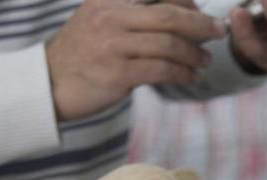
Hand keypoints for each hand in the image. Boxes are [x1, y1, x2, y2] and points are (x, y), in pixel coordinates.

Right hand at [46, 0, 223, 121]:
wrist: (47, 85)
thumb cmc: (81, 55)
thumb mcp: (98, 20)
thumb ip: (131, 14)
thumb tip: (179, 14)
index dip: (186, 1)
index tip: (200, 12)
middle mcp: (110, 17)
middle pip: (170, 16)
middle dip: (201, 24)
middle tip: (219, 32)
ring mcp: (113, 46)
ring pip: (170, 45)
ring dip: (195, 54)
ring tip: (204, 61)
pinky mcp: (117, 74)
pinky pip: (162, 70)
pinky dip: (183, 73)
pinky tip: (190, 76)